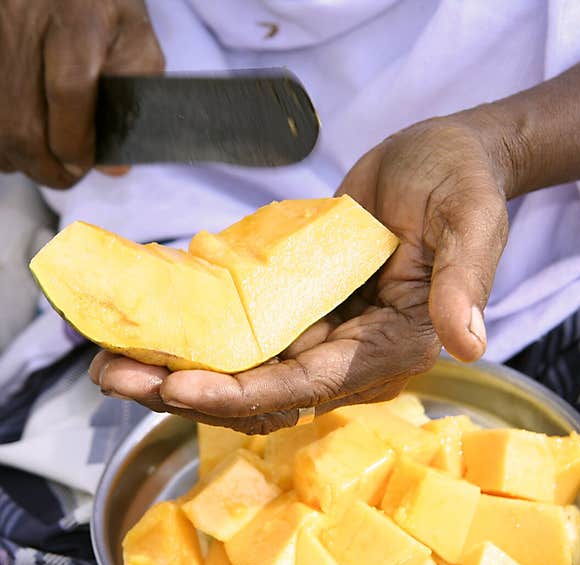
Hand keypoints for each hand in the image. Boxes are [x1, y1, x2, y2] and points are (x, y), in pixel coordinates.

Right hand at [0, 0, 163, 187]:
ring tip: (45, 163)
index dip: (74, 145)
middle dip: (45, 170)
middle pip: (17, 126)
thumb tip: (112, 168)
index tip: (85, 164)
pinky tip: (18, 142)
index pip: (67, 95)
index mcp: (74, 19)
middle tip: (66, 176)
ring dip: (19, 165)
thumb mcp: (137, 45)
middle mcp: (19, 20)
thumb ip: (133, 105)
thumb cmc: (104, 11)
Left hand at [89, 112, 513, 432]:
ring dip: (174, 371)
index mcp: (392, 347)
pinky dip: (190, 336)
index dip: (243, 392)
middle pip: (260, 392)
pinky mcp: (294, 309)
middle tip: (114, 376)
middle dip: (186, 391)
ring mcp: (319, 334)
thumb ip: (465, 280)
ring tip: (107, 361)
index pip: (308, 385)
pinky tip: (140, 327)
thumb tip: (468, 343)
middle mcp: (349, 355)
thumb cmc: (462, 182)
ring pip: (239, 371)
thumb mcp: (472, 219)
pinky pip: (238, 335)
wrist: (442, 157)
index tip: (181, 385)